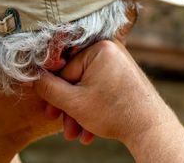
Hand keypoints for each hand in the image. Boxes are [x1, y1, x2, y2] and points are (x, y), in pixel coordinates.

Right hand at [35, 40, 175, 144]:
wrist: (150, 127)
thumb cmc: (114, 112)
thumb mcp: (73, 102)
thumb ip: (48, 89)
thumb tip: (33, 78)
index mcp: (99, 48)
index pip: (64, 71)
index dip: (55, 95)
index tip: (50, 113)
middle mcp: (111, 50)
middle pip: (77, 80)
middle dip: (69, 108)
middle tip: (66, 129)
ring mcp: (119, 63)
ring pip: (89, 89)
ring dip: (81, 113)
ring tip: (78, 135)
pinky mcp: (125, 76)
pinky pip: (102, 90)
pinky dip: (95, 109)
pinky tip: (91, 131)